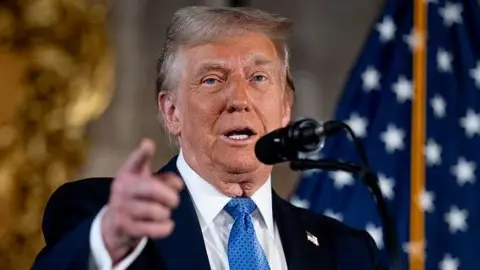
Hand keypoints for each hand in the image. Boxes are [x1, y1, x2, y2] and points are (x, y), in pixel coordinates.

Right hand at [100, 139, 183, 262]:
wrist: (113, 226)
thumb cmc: (136, 198)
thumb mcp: (147, 184)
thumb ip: (164, 180)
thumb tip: (178, 184)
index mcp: (128, 174)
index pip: (135, 161)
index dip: (142, 153)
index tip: (148, 145)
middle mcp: (122, 188)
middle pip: (151, 188)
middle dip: (169, 196)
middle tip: (175, 201)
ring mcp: (121, 208)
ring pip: (155, 211)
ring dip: (166, 213)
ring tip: (164, 213)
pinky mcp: (125, 227)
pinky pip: (153, 228)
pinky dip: (165, 228)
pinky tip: (166, 225)